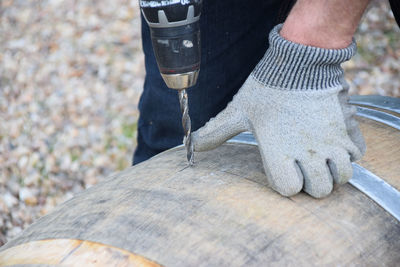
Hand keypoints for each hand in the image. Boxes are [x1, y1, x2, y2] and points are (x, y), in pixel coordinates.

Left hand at [192, 25, 365, 197]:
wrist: (298, 62)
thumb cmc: (266, 88)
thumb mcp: (238, 111)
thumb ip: (217, 131)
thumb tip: (192, 145)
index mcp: (279, 151)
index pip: (288, 189)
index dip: (286, 183)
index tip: (284, 171)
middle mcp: (307, 151)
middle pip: (320, 189)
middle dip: (312, 184)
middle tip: (305, 168)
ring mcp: (330, 141)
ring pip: (342, 176)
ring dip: (332, 173)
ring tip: (322, 161)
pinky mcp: (345, 128)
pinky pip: (356, 154)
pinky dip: (348, 155)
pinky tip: (335, 145)